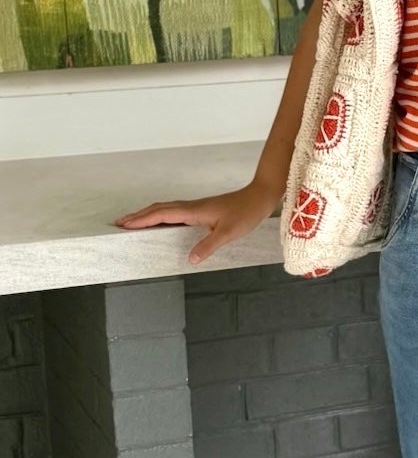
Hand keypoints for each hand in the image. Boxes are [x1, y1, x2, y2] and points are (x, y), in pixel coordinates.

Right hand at [113, 178, 280, 265]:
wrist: (258, 197)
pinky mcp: (200, 210)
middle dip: (137, 216)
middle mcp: (190, 207)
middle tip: (118, 223)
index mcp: (192, 211)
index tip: (124, 225)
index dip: (141, 220)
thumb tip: (190, 260)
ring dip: (146, 215)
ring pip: (164, 209)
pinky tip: (159, 222)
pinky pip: (173, 211)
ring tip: (132, 222)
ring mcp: (194, 207)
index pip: (160, 215)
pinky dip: (159, 215)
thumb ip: (208, 245)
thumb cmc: (245, 213)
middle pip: (157, 209)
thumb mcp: (228, 233)